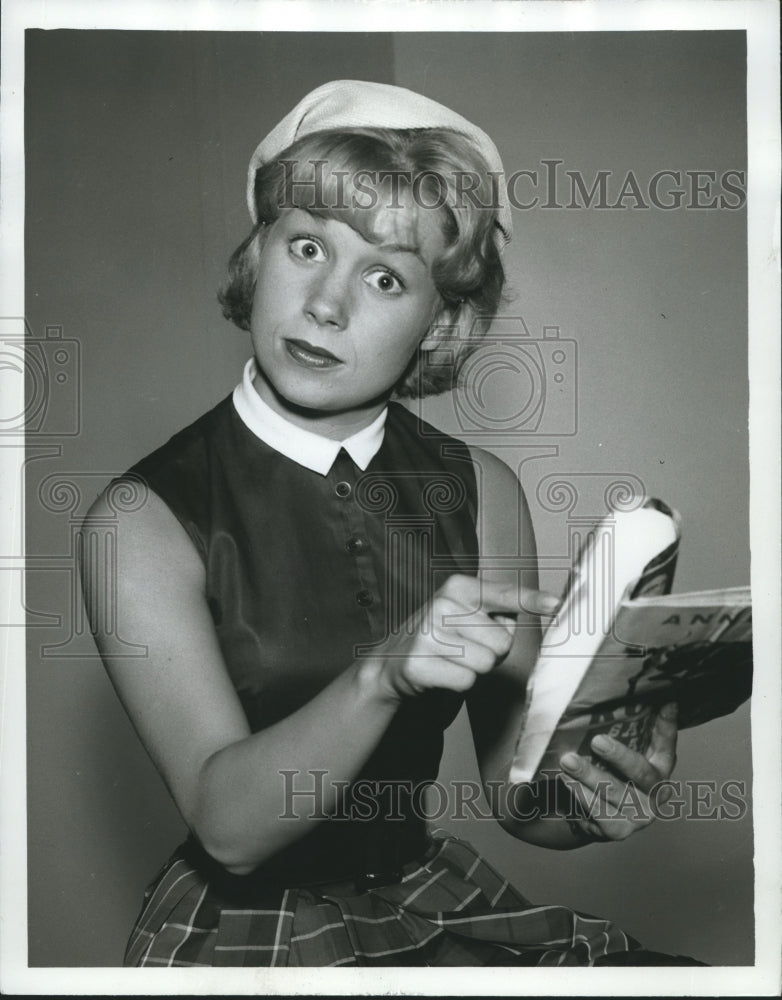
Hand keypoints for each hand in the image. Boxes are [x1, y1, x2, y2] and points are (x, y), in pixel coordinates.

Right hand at [370, 573, 558, 701]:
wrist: (392, 660)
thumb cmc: (443, 635)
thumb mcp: (467, 612)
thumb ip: (501, 611)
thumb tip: (548, 609)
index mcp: (459, 586)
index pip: (505, 594)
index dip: (533, 600)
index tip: (557, 604)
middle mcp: (442, 604)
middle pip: (503, 642)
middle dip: (492, 652)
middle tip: (466, 647)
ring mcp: (428, 633)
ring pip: (487, 664)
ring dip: (476, 669)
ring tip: (454, 659)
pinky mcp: (419, 663)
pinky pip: (467, 681)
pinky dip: (460, 683)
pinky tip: (442, 671)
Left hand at [559, 702, 678, 842]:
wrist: (593, 812)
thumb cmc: (610, 771)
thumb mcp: (621, 748)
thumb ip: (630, 725)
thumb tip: (643, 695)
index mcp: (660, 767)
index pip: (667, 744)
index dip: (667, 726)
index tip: (666, 704)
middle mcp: (655, 793)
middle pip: (641, 772)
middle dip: (619, 756)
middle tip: (597, 741)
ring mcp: (639, 814)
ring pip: (614, 793)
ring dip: (589, 776)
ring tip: (568, 760)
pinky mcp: (617, 829)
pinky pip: (598, 813)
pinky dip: (581, 796)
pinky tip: (567, 782)